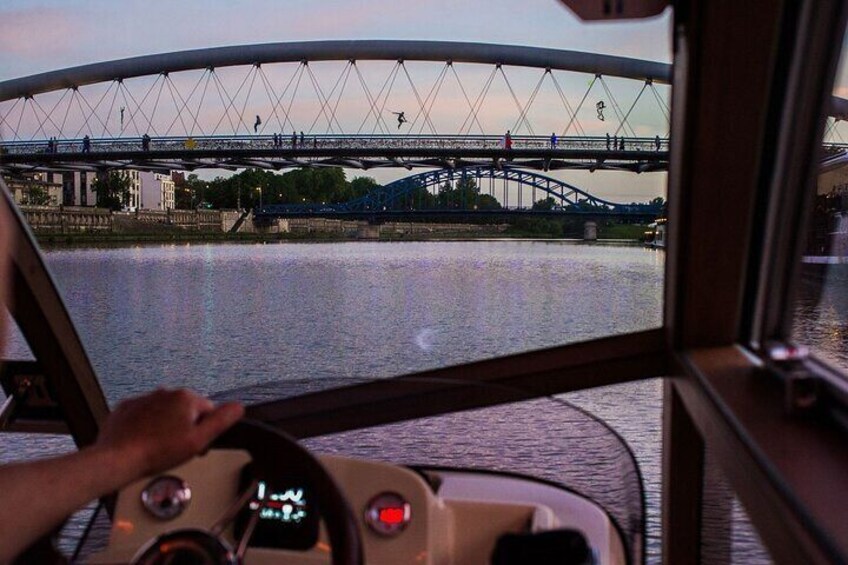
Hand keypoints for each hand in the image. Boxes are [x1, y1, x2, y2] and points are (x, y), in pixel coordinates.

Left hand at [95, 388, 243, 478]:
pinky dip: (145, 426)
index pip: (208, 411)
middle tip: (177, 450)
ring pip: (163, 412)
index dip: (205, 431)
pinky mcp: (126, 408)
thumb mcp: (199, 440)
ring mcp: (144, 399)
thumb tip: (239, 406)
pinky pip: (143, 415)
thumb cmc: (158, 452)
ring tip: (158, 449)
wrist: (117, 459)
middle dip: (184, 428)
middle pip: (185, 411)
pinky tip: (143, 442)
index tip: (196, 447)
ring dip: (165, 426)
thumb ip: (222, 421)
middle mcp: (165, 392)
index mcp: (186, 398)